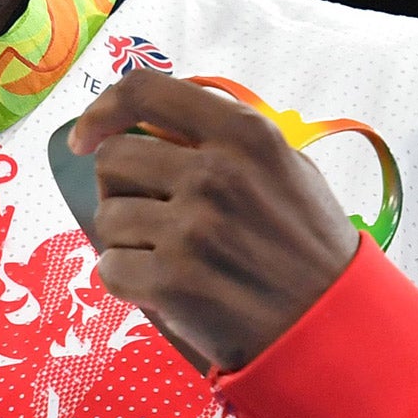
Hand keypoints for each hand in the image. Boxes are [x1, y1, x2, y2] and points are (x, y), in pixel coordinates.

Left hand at [68, 69, 360, 372]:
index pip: (144, 91)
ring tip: (165, 255)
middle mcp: (216, 174)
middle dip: (118, 186)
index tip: (86, 135)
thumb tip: (154, 124)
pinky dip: (127, 280)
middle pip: (113, 157)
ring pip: (107, 216)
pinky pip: (110, 268)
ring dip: (125, 239)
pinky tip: (162, 286)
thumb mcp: (288, 167)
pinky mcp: (173, 282)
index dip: (102, 108)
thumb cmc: (307, 246)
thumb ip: (227, 138)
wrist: (331, 325)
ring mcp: (193, 229)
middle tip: (146, 212)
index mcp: (245, 134)